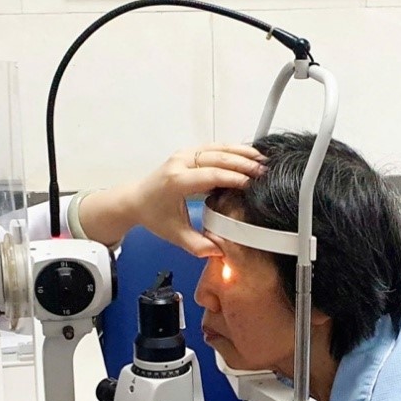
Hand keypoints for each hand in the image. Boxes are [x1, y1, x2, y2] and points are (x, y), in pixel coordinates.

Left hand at [79, 143, 264, 256]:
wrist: (136, 200)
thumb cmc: (154, 216)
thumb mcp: (175, 234)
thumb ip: (197, 245)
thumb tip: (219, 253)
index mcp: (176, 181)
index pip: (211, 175)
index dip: (234, 178)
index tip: (253, 184)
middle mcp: (180, 163)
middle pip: (218, 157)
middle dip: (243, 163)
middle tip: (264, 171)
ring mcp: (183, 155)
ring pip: (217, 148)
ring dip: (241, 152)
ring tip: (262, 160)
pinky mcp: (188, 152)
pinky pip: (213, 147)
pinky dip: (232, 150)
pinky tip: (248, 155)